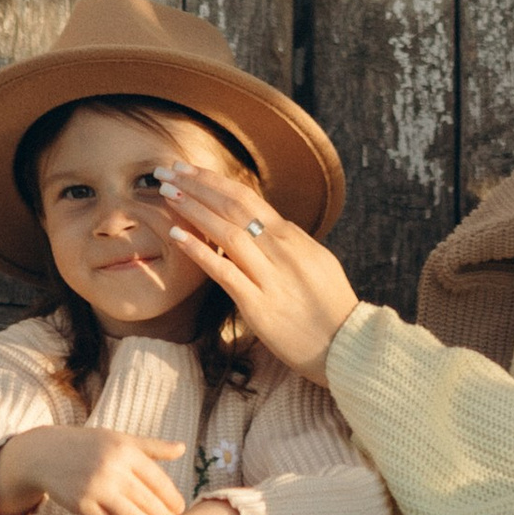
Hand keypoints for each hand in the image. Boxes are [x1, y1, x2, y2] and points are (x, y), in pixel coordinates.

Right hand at [0, 425, 187, 514]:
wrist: (47, 454)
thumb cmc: (90, 446)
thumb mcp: (120, 439)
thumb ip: (152, 447)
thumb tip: (183, 448)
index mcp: (125, 450)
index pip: (157, 479)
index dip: (171, 497)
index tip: (181, 509)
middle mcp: (112, 468)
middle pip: (147, 501)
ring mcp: (96, 488)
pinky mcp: (82, 505)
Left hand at [148, 164, 359, 380]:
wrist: (347, 345)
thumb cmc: (330, 305)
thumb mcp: (315, 260)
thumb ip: (289, 242)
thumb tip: (268, 225)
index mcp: (292, 236)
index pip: (246, 197)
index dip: (213, 181)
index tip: (187, 169)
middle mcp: (281, 249)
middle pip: (232, 206)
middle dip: (196, 186)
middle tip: (167, 171)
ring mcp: (270, 276)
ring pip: (226, 232)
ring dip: (194, 210)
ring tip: (167, 195)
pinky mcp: (258, 305)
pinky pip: (224, 272)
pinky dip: (199, 251)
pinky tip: (177, 236)